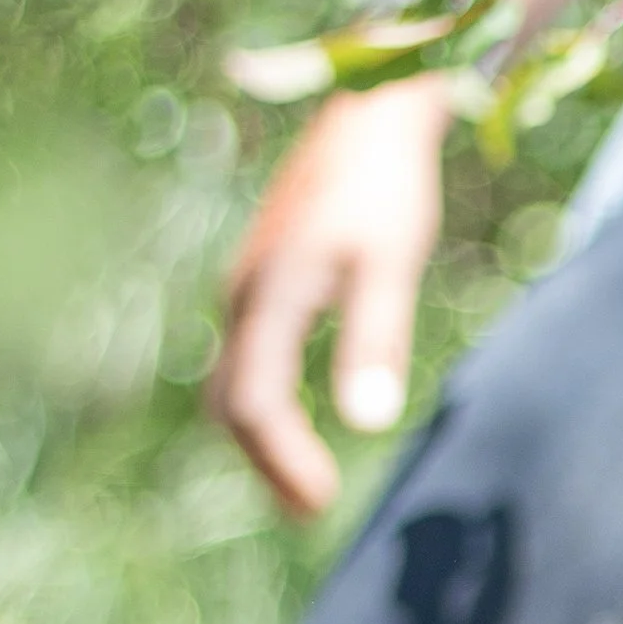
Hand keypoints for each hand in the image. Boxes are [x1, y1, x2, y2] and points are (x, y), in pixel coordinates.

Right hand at [210, 76, 449, 514]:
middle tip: (310, 511)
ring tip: (305, 487)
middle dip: (267, 461)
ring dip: (264, 439)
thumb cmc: (387, 184)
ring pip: (233, 381)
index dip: (283, 460)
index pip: (254, 400)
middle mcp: (245, 294)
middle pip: (232, 401)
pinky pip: (249, 358)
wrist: (370, 113)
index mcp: (270, 293)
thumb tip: (369, 422)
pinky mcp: (265, 279)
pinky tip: (300, 424)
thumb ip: (376, 338)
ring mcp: (249, 286)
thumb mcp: (390, 262)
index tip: (321, 504)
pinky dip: (266, 404)